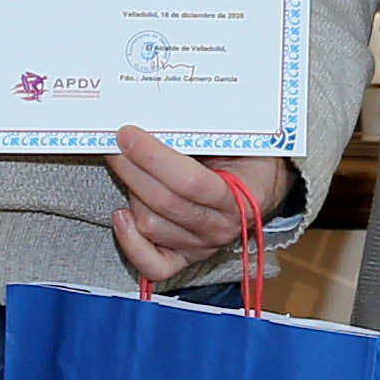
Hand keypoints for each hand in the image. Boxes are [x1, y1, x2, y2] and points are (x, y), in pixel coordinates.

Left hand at [108, 124, 290, 286]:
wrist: (264, 185)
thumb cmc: (248, 156)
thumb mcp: (239, 137)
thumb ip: (207, 132)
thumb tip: (156, 113)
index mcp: (242, 197)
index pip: (189, 182)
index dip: (152, 157)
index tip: (128, 134)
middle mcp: (221, 228)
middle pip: (163, 203)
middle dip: (131, 168)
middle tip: (115, 142)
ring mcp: (201, 246)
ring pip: (150, 225)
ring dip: (131, 192)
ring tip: (126, 166)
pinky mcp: (184, 259)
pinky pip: (151, 265)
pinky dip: (130, 242)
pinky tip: (122, 215)